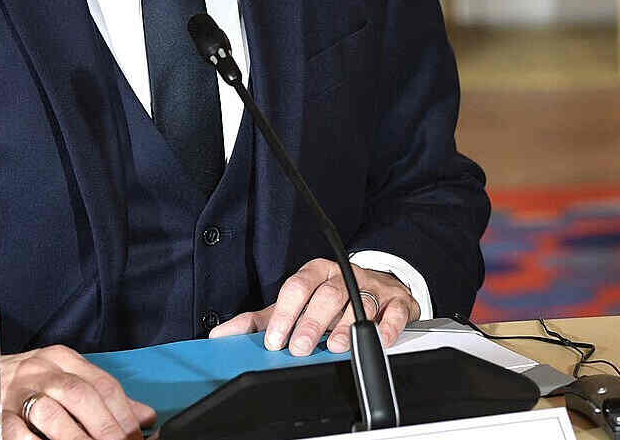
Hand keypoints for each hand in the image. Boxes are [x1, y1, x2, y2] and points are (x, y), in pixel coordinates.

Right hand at [0, 345, 154, 439]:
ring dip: (76, 439)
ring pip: (51, 413)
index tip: (137, 437)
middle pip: (81, 395)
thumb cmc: (30, 383)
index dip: (124, 414)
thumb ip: (104, 397)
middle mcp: (42, 370)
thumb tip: (146, 418)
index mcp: (64, 359)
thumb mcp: (68, 379)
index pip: (103, 385)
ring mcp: (17, 390)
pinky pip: (17, 432)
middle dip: (105, 427)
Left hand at [207, 259, 420, 355]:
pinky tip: (378, 339)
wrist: (379, 285)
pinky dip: (387, 326)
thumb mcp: (295, 305)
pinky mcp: (398, 301)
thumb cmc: (331, 298)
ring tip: (334, 347)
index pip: (298, 286)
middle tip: (300, 347)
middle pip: (328, 294)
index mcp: (317, 272)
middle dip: (312, 322)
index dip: (286, 313)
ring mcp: (373, 287)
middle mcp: (345, 276)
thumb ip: (262, 319)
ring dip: (346, 327)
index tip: (275, 339)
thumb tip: (222, 334)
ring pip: (360, 303)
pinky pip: (395, 311)